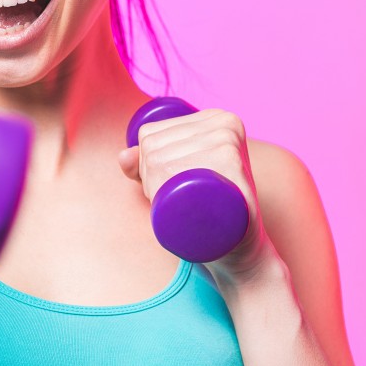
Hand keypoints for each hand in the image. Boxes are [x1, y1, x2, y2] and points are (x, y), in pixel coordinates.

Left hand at [117, 108, 276, 283]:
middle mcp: (223, 124)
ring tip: (182, 206)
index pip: (151, 135)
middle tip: (175, 203)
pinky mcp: (234, 166)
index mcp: (214, 117)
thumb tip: (123, 157)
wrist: (242, 248)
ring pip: (160, 163)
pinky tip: (179, 201)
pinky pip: (180, 172)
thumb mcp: (179, 180)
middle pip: (153, 150)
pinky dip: (165, 189)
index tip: (167, 186)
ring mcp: (229, 143)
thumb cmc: (209, 210)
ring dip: (156, 190)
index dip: (145, 166)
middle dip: (149, 181)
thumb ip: (148, 164)